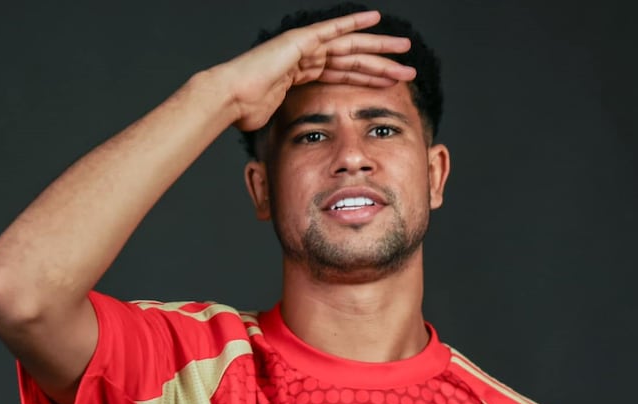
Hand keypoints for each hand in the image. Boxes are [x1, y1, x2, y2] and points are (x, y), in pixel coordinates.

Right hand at [217, 10, 415, 131]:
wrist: (229, 99)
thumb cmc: (245, 113)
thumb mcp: (278, 120)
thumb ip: (292, 123)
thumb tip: (298, 149)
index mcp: (302, 76)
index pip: (343, 75)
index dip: (368, 79)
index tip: (390, 85)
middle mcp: (306, 59)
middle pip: (353, 60)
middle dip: (381, 65)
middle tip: (408, 71)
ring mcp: (303, 48)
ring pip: (350, 46)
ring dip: (378, 48)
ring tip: (404, 51)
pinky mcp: (300, 41)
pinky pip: (332, 30)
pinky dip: (354, 23)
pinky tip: (375, 19)